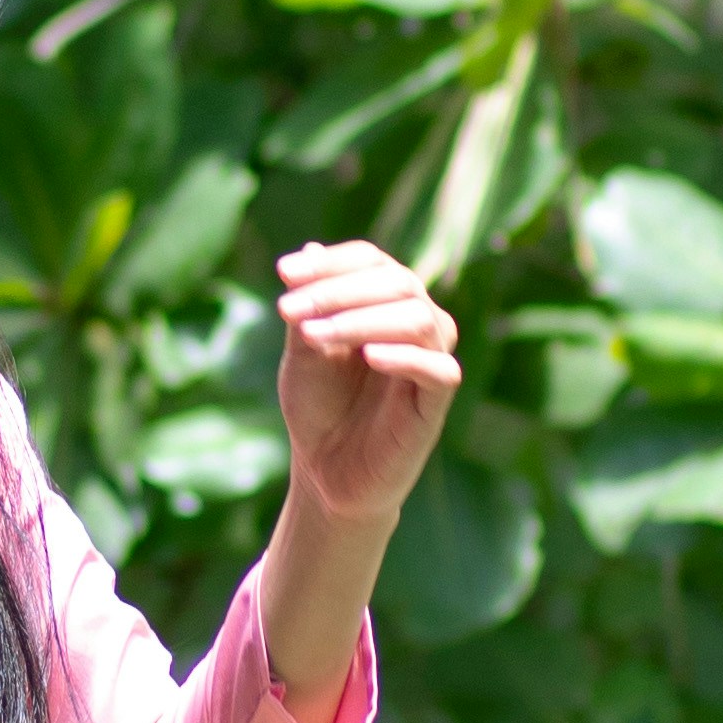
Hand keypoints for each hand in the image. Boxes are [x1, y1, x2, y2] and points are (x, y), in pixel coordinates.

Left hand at [273, 235, 460, 522]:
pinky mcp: (435, 404)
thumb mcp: (304, 351)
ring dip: (361, 320)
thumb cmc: (318, 407)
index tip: (284, 273)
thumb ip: (309, 306)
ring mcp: (430, 362)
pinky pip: (438, 370)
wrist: (324, 473)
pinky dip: (405, 357)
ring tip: (313, 337)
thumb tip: (308, 250)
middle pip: (396, 282)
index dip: (331, 262)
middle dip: (338, 291)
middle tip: (289, 311)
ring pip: (418, 319)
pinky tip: (369, 357)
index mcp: (385, 304)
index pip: (371, 261)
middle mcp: (416, 324)